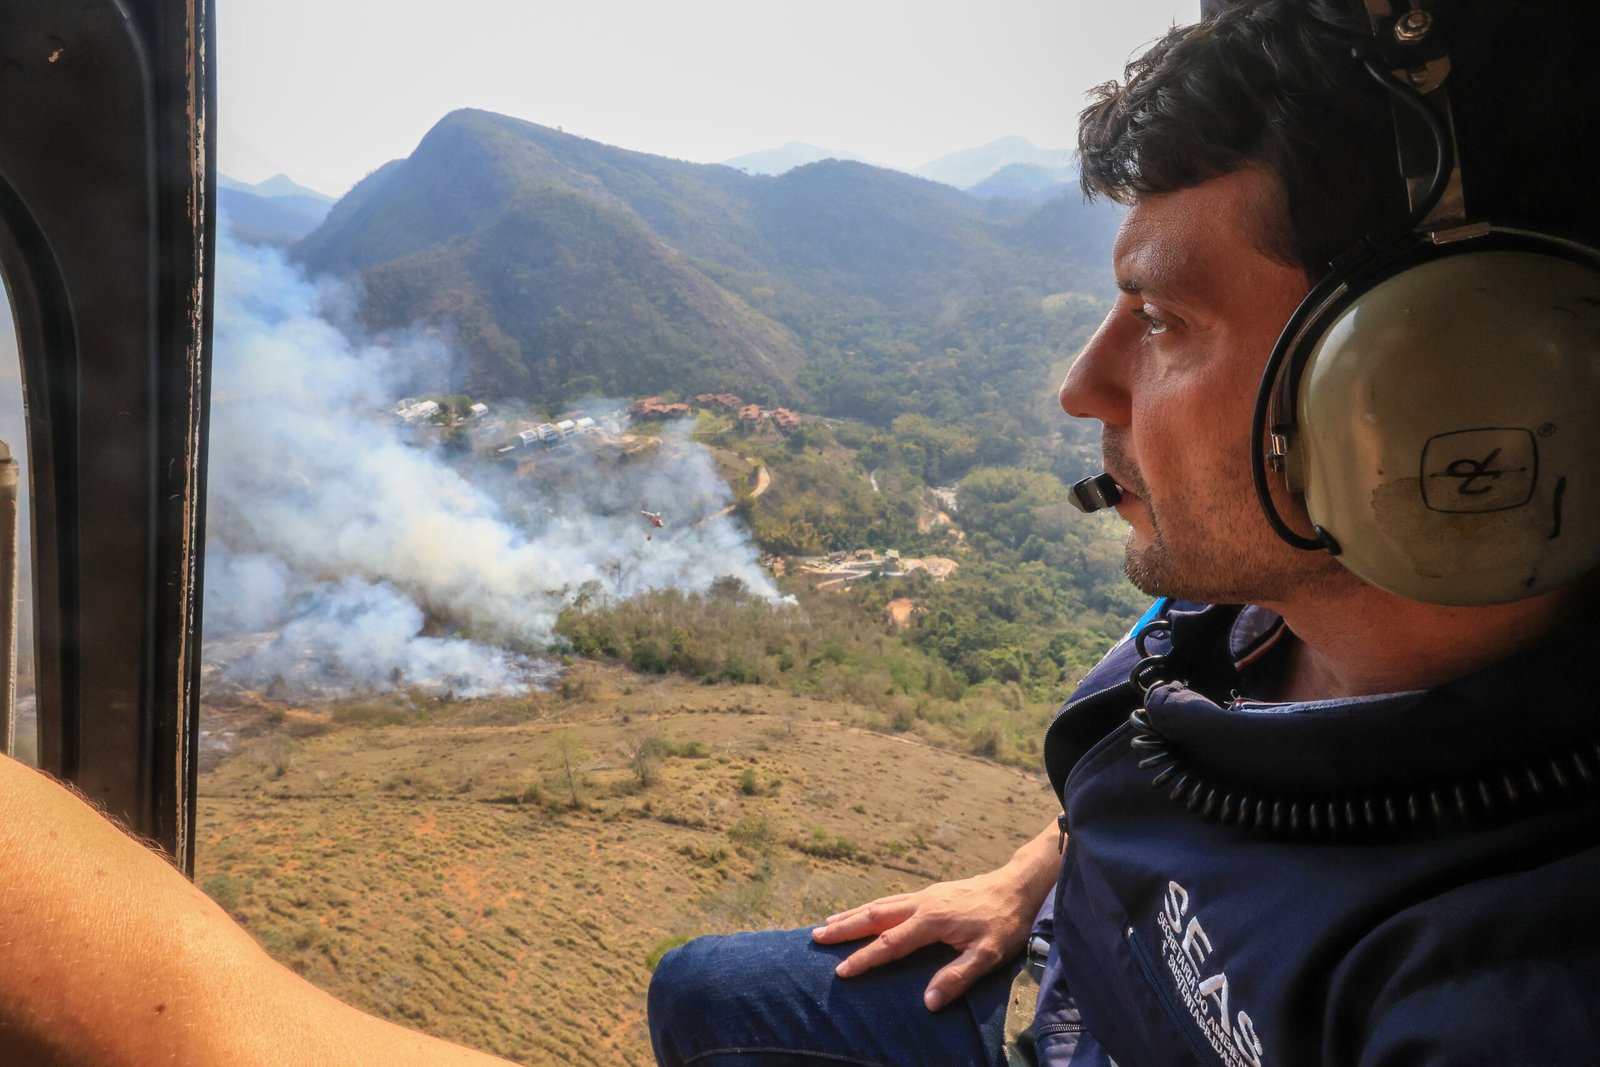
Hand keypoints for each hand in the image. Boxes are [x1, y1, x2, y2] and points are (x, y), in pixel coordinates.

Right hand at [810, 867, 1038, 1012]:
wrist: (1016, 887)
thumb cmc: (1003, 923)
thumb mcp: (987, 956)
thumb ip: (956, 978)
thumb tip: (927, 1002)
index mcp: (931, 921)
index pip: (889, 943)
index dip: (864, 958)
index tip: (841, 971)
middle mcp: (921, 904)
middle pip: (874, 916)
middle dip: (844, 928)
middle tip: (816, 936)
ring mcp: (923, 895)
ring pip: (879, 904)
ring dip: (852, 915)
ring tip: (827, 923)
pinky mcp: (929, 893)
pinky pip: (891, 899)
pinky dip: (870, 906)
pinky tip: (863, 912)